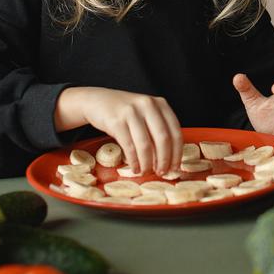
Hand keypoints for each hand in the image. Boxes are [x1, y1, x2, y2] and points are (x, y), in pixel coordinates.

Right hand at [58, 87, 182, 173]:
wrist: (97, 101)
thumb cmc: (125, 112)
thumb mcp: (145, 113)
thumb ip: (157, 130)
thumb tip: (168, 160)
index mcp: (160, 104)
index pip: (175, 131)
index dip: (177, 153)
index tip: (175, 167)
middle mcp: (148, 105)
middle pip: (163, 139)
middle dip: (164, 160)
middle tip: (162, 172)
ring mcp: (131, 112)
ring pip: (145, 145)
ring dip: (147, 163)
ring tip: (146, 172)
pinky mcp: (116, 121)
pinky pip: (129, 146)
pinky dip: (134, 161)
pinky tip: (135, 168)